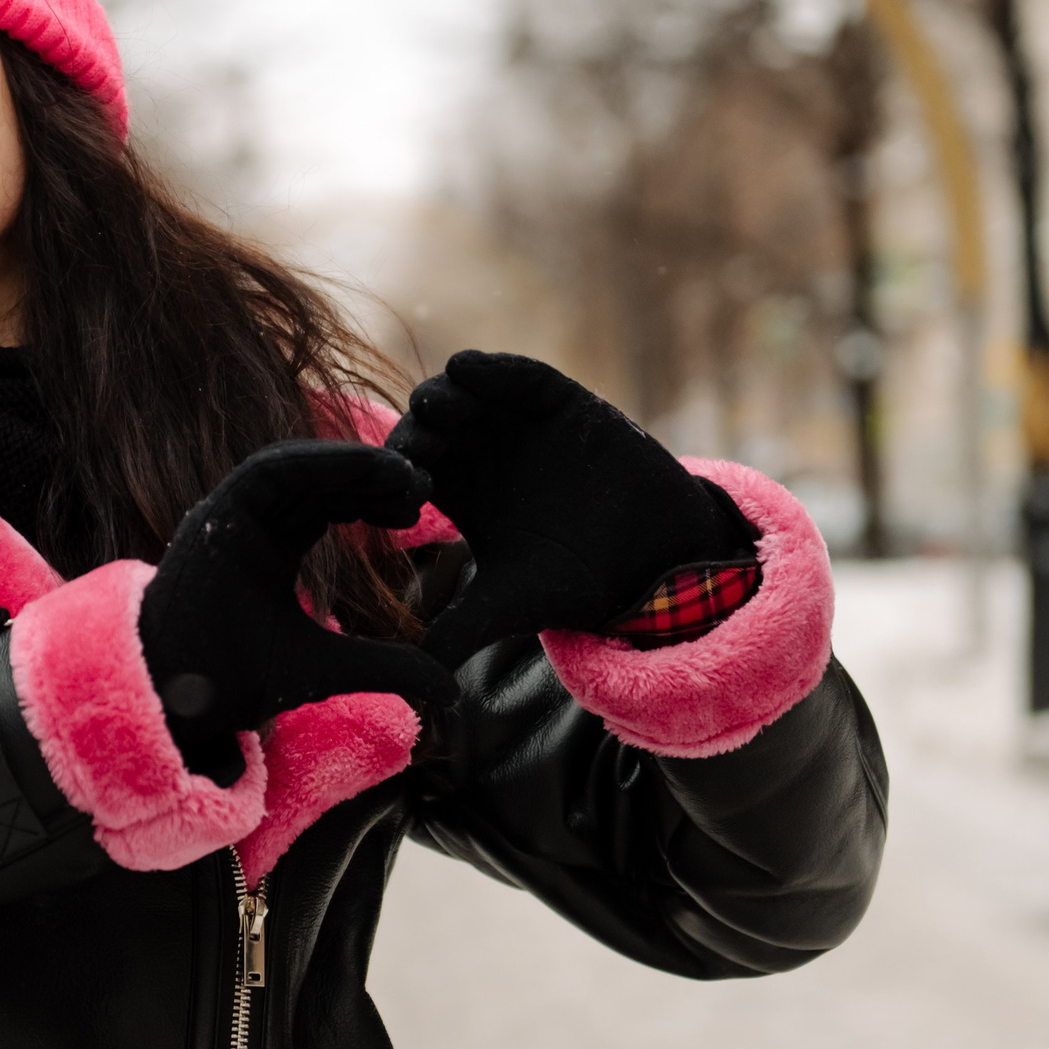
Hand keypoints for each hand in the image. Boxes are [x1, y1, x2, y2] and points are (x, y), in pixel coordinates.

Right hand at [140, 440, 459, 783]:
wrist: (174, 701)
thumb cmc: (233, 686)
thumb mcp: (328, 670)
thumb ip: (386, 667)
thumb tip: (451, 690)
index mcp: (267, 552)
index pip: (324, 508)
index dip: (370, 501)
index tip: (415, 511)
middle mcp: (247, 528)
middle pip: (315, 483)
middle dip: (368, 477)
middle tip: (421, 485)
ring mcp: (228, 517)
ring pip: (296, 467)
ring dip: (350, 465)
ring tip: (402, 475)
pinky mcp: (214, 513)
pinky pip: (268, 470)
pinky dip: (315, 462)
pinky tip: (362, 470)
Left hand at [386, 352, 754, 665]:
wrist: (651, 558)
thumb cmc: (576, 581)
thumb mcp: (508, 606)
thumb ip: (459, 632)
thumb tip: (411, 680)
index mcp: (459, 493)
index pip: (410, 470)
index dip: (397, 475)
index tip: (399, 497)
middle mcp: (481, 453)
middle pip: (428, 427)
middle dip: (416, 432)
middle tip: (415, 449)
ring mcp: (515, 423)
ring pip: (463, 394)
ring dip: (444, 395)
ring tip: (438, 408)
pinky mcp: (557, 401)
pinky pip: (516, 376)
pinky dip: (492, 368)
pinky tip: (470, 369)